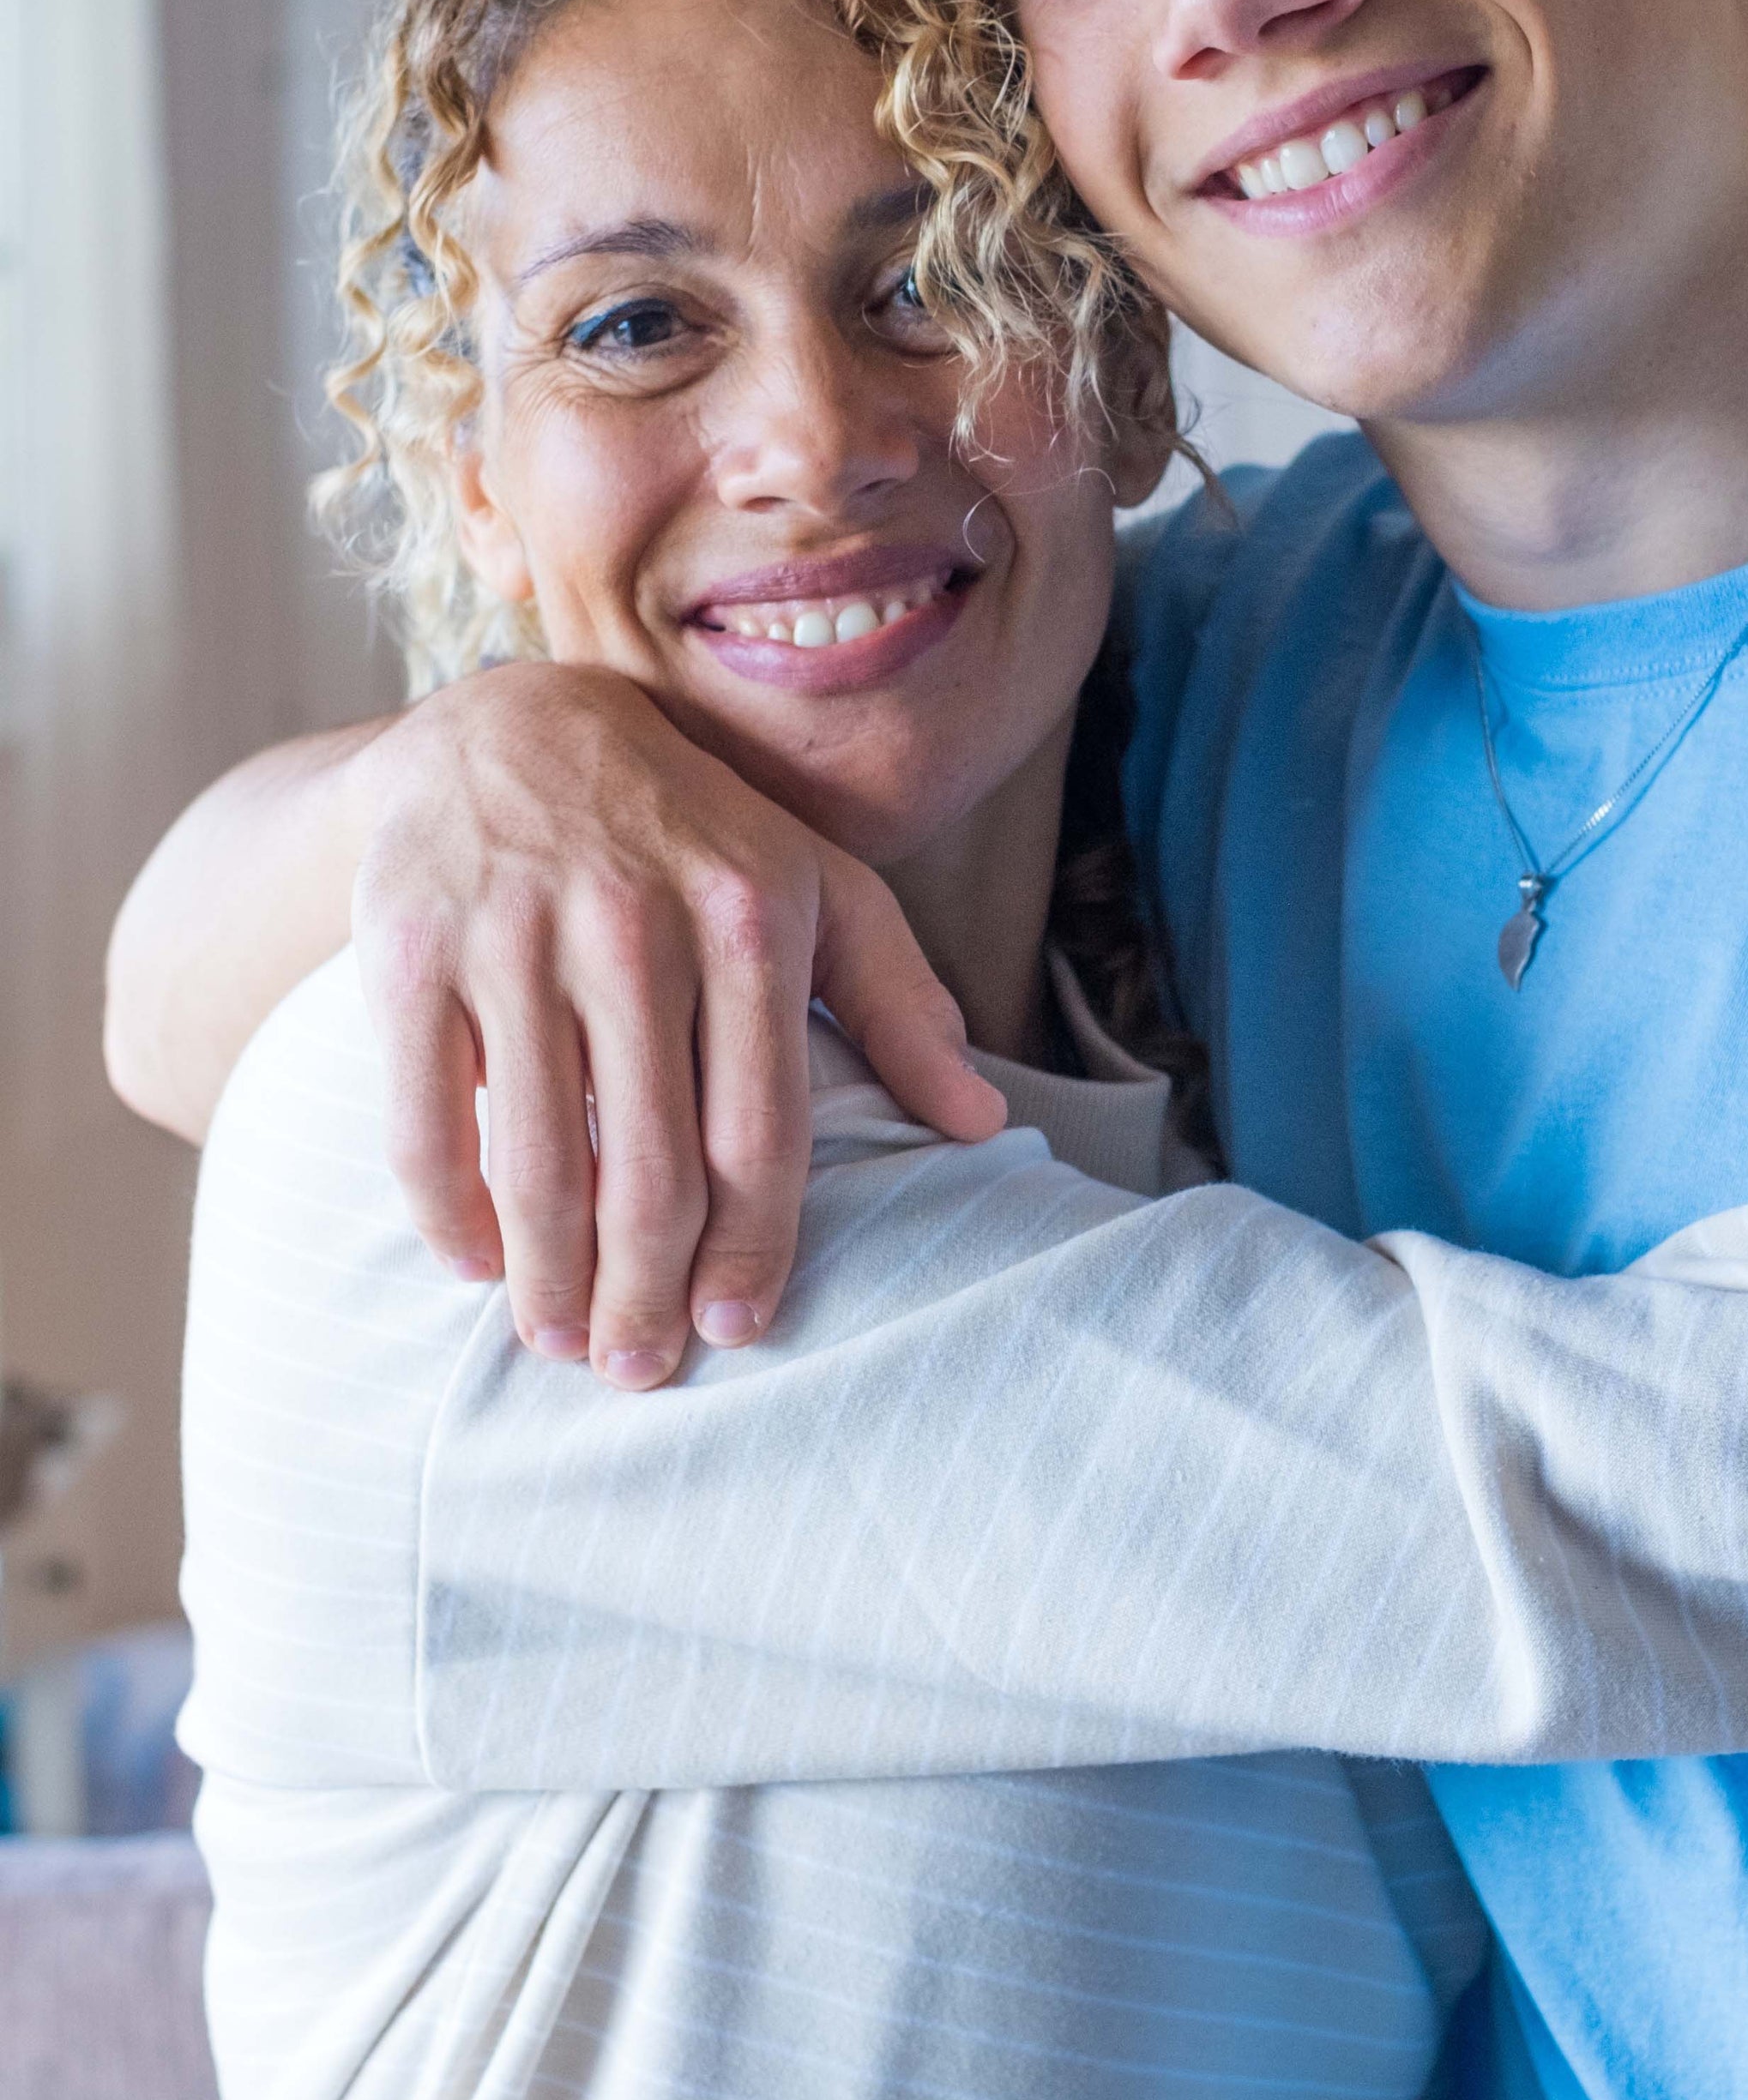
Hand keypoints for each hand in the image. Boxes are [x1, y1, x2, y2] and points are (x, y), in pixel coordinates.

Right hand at [350, 663, 1005, 1387]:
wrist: (513, 729)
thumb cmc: (693, 833)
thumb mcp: (818, 888)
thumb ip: (900, 1002)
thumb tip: (983, 1121)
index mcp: (751, 919)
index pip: (762, 1131)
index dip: (751, 1250)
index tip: (738, 1332)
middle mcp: (636, 927)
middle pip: (651, 1166)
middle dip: (646, 1292)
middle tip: (638, 1370)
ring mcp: (516, 936)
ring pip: (538, 1160)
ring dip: (549, 1277)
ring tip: (560, 1340)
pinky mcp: (412, 949)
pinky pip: (426, 1119)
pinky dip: (449, 1213)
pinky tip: (478, 1265)